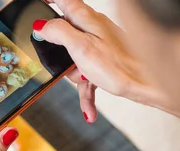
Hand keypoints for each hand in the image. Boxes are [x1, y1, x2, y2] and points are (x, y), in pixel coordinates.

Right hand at [36, 0, 170, 122]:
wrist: (146, 83)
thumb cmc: (119, 66)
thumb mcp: (80, 48)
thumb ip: (58, 33)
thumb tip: (41, 26)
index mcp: (85, 18)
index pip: (60, 0)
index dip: (46, 1)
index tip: (33, 6)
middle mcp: (92, 27)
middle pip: (63, 34)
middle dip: (59, 54)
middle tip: (66, 64)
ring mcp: (99, 44)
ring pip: (74, 58)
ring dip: (75, 76)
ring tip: (85, 81)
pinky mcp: (104, 60)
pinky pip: (87, 75)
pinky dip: (86, 92)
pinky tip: (89, 111)